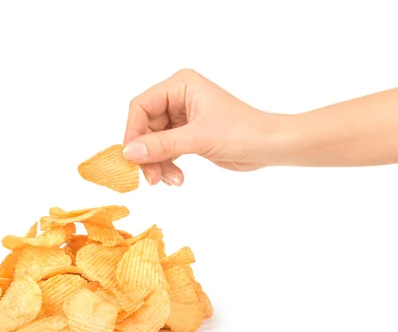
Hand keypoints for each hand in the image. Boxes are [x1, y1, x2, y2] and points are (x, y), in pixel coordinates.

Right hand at [123, 69, 279, 185]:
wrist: (269, 146)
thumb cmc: (241, 132)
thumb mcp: (198, 139)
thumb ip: (161, 145)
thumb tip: (128, 152)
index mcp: (180, 85)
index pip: (141, 106)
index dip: (133, 132)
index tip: (132, 158)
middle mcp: (179, 97)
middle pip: (145, 127)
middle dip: (147, 154)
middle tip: (151, 178)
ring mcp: (183, 116)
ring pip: (154, 141)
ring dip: (158, 163)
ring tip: (170, 181)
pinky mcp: (189, 134)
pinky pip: (166, 149)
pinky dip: (167, 165)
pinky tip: (177, 179)